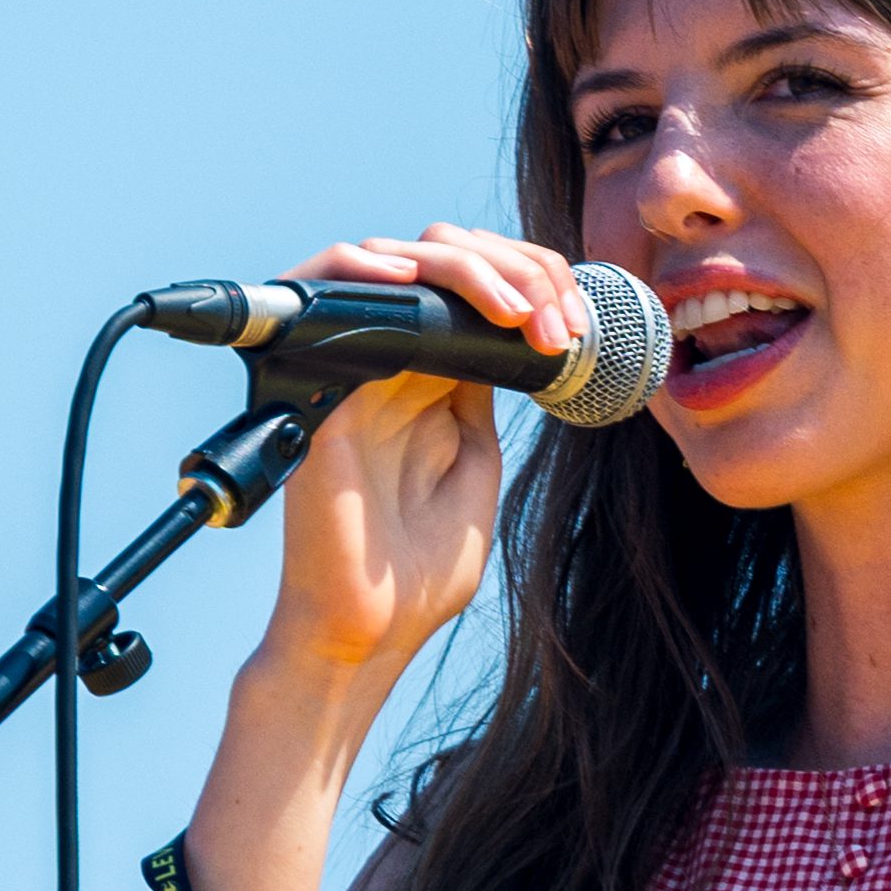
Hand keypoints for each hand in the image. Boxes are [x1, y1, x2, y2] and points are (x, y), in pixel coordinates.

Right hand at [258, 224, 585, 687]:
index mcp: (427, 383)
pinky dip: (366, 268)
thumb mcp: (475, 461)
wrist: (372, 630)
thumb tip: (508, 329)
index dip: (528, 279)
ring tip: (514, 308)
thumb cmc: (421, 571)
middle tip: (557, 322)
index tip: (573, 326)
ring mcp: (350, 369)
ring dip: (466, 265)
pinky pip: (323, 294)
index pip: (469, 289)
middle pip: (440, 260)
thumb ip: (482, 393)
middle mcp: (386, 364)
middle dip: (517, 268)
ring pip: (394, 260)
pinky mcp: (317, 386)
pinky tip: (417, 282)